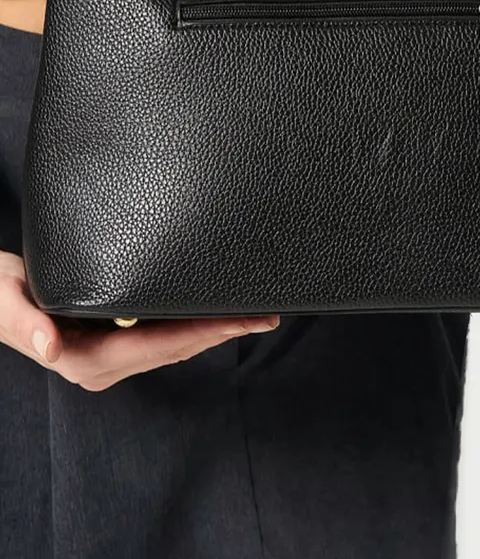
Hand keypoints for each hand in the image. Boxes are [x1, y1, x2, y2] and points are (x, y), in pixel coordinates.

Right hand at [0, 251, 278, 391]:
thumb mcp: (9, 302)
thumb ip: (28, 325)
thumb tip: (51, 348)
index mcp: (86, 359)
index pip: (160, 347)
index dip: (205, 334)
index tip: (241, 322)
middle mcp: (102, 365)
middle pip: (176, 350)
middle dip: (222, 333)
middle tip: (267, 315)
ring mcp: (109, 358)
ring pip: (174, 347)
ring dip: (213, 331)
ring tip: (252, 315)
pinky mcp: (112, 343)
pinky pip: (162, 339)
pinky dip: (192, 327)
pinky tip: (215, 314)